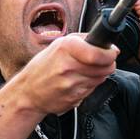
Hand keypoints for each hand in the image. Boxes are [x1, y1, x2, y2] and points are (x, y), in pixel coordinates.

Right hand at [0, 35, 118, 138]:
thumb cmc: (44, 66)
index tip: (111, 52)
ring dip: (99, 74)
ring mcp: (71, 84)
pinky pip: (92, 89)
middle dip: (108, 63)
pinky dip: (90, 85)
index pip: (99, 53)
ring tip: (84, 71)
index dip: (110, 54)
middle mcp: (68, 66)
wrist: (27, 92)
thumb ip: (86, 41)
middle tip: (101, 61)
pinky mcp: (74, 98)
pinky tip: (78, 81)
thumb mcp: (60, 44)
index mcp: (66, 48)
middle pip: (106, 67)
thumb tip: (111, 46)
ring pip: (101, 78)